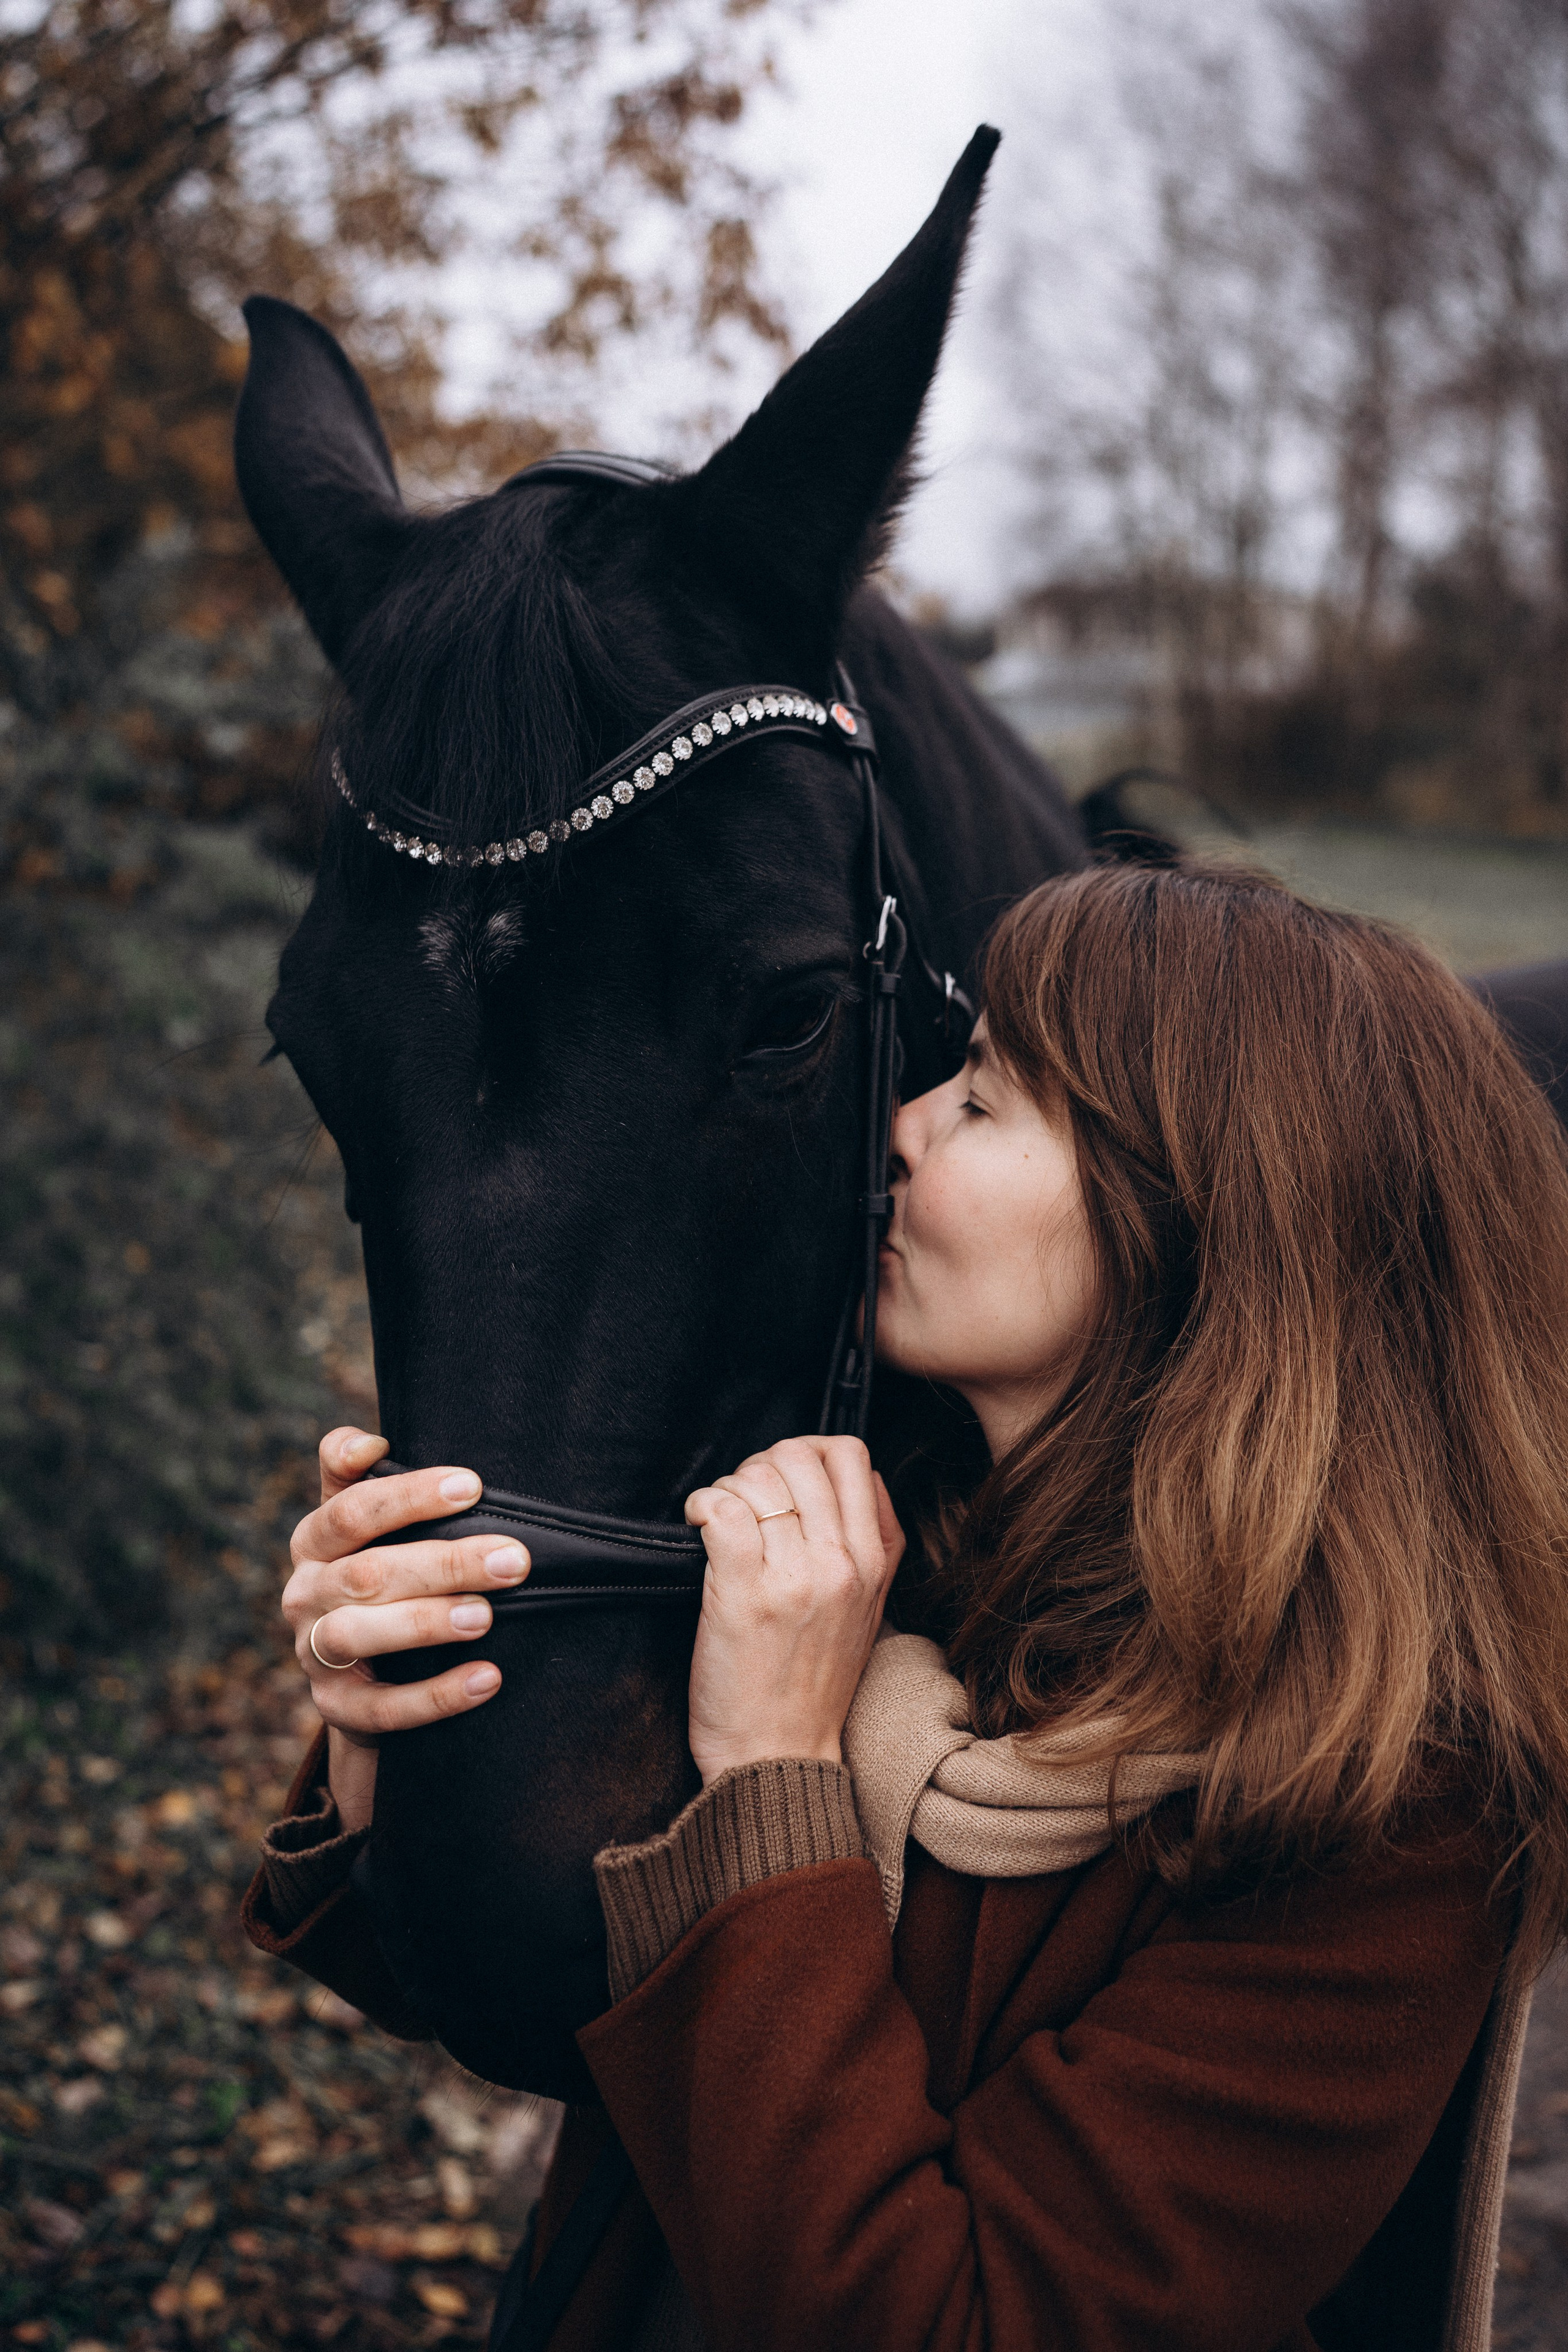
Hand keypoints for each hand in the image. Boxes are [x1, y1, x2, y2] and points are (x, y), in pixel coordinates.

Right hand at [283, 1427, 528, 1831]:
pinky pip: (384, 1708)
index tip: (472, 1485)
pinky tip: (488, 1679)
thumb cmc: (376, 1576)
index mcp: (313, 1542)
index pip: (351, 1511)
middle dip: (446, 1563)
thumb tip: (371, 1442)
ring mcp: (315, 1655)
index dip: (407, 1496)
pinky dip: (437, 1696)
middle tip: (514, 1559)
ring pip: (361, 1635)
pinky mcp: (338, 1709)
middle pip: (368, 1573)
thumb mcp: (363, 1527)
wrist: (356, 1676)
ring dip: (427, 1623)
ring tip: (486, 1616)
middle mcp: (305, 1595)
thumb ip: (358, 1477)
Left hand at [684, 1436, 903, 1786]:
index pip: (851, 1456)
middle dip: (762, 1466)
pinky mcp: (744, 1594)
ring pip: (758, 1479)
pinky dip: (701, 1505)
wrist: (779, 1757)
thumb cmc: (813, 1686)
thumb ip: (868, 1543)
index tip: (782, 1483)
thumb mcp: (867, 1609)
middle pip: (801, 1455)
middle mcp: (842, 1563)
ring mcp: (795, 1578)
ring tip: (721, 1521)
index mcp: (874, 1561)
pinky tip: (697, 1525)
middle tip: (743, 1501)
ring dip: (729, 1488)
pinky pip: (722, 1510)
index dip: (806, 1453)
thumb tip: (847, 1476)